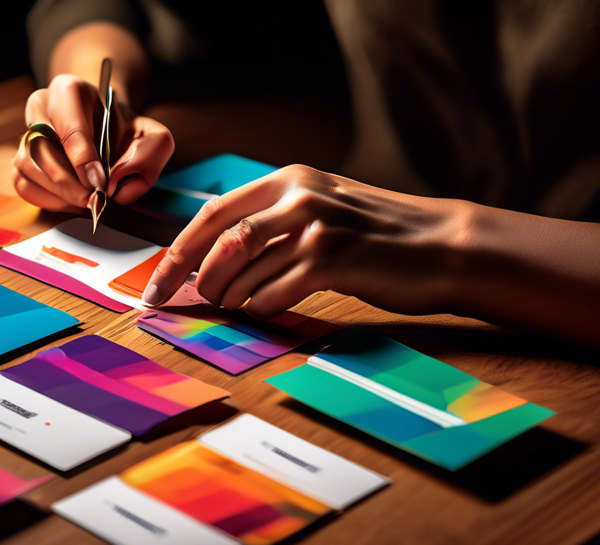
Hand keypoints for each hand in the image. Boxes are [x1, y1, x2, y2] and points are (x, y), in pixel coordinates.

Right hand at [11, 74, 173, 211]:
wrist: (106, 130)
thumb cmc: (123, 133)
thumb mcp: (151, 134)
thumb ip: (150, 154)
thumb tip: (124, 188)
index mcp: (69, 90)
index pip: (69, 126)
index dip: (83, 158)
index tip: (100, 182)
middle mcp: (40, 107)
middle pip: (42, 149)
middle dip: (70, 183)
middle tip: (93, 200)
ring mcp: (25, 133)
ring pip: (28, 168)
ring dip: (59, 193)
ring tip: (85, 200)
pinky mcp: (20, 160)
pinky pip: (24, 185)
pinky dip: (48, 200)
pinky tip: (71, 201)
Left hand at [142, 164, 474, 317]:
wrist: (443, 245)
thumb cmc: (376, 235)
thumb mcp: (321, 207)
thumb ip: (272, 221)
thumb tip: (213, 258)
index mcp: (288, 179)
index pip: (213, 213)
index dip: (178, 251)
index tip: (156, 284)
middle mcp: (298, 195)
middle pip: (219, 241)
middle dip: (190, 278)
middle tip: (183, 303)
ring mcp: (315, 226)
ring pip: (242, 269)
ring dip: (228, 296)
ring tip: (232, 306)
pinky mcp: (332, 260)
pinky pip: (272, 293)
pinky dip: (259, 307)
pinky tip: (266, 309)